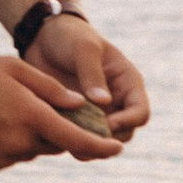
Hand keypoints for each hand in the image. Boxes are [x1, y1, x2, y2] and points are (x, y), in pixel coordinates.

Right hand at [0, 54, 129, 174]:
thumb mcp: (13, 69)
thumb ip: (50, 88)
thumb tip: (79, 104)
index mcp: (31, 116)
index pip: (77, 139)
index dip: (101, 145)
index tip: (118, 148)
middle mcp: (20, 142)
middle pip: (54, 143)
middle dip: (55, 129)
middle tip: (37, 107)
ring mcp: (2, 157)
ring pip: (31, 150)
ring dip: (29, 135)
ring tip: (1, 109)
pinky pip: (10, 156)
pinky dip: (8, 143)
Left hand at [29, 12, 147, 138]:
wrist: (42, 37)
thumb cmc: (70, 36)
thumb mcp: (83, 48)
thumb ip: (92, 73)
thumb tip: (104, 102)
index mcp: (127, 84)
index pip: (140, 113)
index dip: (127, 123)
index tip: (105, 123)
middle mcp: (116, 102)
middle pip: (123, 134)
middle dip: (106, 139)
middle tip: (84, 138)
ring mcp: (96, 113)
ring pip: (100, 141)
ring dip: (88, 145)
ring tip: (69, 142)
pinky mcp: (75, 118)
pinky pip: (78, 137)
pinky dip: (70, 141)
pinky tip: (54, 137)